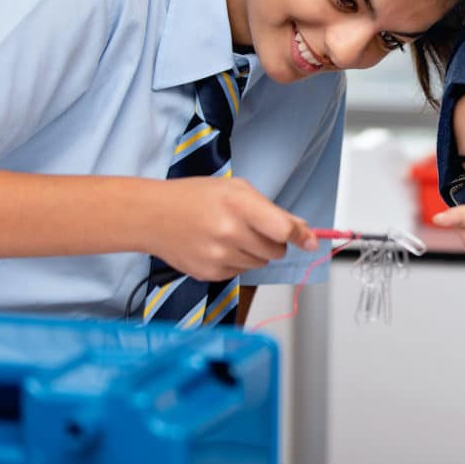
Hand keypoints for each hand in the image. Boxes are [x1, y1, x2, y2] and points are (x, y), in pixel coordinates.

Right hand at [146, 177, 316, 280]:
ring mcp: (218, 256)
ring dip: (255, 252)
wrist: (153, 216)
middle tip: (254, 228)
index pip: (282, 229)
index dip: (300, 236)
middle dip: (274, 241)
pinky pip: (241, 273)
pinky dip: (237, 262)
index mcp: (239, 205)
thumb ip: (272, 210)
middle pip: (276, 250)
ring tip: (231, 235)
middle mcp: (229, 233)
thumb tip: (303, 230)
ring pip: (260, 264)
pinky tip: (218, 246)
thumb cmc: (195, 197)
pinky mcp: (210, 273)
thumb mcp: (236, 189)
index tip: (311, 241)